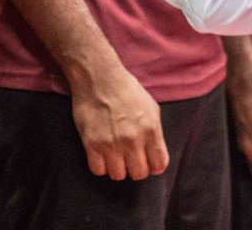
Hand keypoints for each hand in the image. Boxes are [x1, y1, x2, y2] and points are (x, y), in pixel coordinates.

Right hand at [70, 62, 169, 180]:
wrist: (99, 77)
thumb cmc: (125, 89)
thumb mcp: (151, 107)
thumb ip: (155, 132)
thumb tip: (154, 153)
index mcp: (150, 129)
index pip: (159, 165)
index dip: (153, 166)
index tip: (147, 161)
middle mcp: (133, 139)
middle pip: (139, 174)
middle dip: (135, 168)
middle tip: (129, 158)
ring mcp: (111, 143)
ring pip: (118, 175)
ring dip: (117, 167)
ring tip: (113, 155)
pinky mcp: (92, 143)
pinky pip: (98, 170)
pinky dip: (100, 165)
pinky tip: (101, 153)